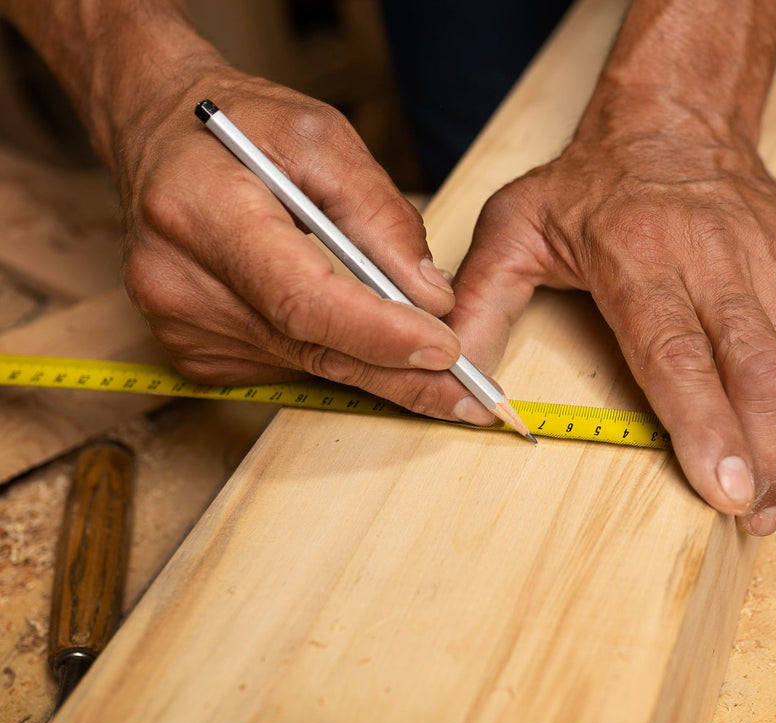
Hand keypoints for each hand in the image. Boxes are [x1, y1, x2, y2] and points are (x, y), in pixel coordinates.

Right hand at [114, 69, 496, 424]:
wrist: (160, 134)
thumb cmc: (243, 126)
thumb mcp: (322, 138)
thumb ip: (379, 214)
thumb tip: (430, 293)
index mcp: (202, 214)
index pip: (301, 299)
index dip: (379, 332)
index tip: (445, 348)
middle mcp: (177, 281)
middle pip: (309, 347)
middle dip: (399, 373)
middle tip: (468, 395)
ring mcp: (179, 323)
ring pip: (305, 364)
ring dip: (374, 365)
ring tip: (431, 357)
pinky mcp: (191, 348)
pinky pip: (285, 365)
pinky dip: (333, 354)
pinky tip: (358, 332)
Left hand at [449, 122, 775, 533]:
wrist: (676, 119)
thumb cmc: (590, 184)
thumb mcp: (514, 228)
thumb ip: (480, 304)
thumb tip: (455, 379)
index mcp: (639, 253)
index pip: (679, 354)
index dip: (706, 428)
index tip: (725, 491)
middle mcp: (715, 257)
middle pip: (757, 373)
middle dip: (764, 457)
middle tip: (753, 519)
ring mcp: (772, 259)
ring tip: (772, 500)